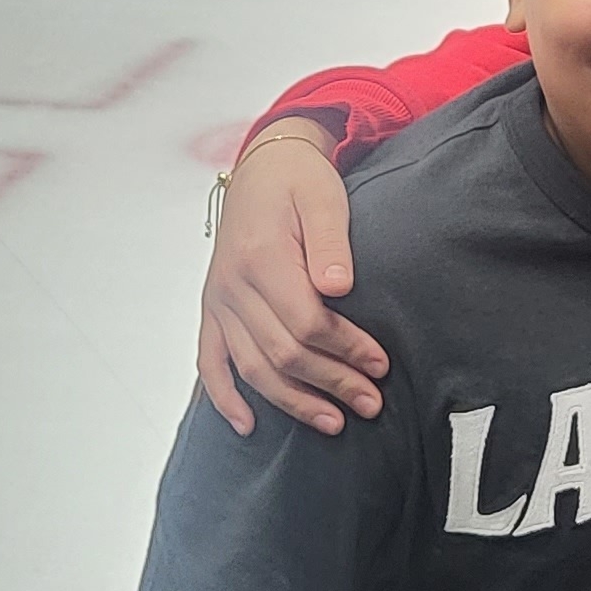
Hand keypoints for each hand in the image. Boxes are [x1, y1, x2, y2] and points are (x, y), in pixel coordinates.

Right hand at [198, 125, 386, 436]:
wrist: (262, 166)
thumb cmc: (299, 181)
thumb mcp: (324, 197)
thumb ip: (331, 242)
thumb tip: (339, 288)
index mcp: (261, 258)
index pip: (306, 322)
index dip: (345, 349)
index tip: (380, 365)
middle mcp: (232, 285)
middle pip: (282, 353)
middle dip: (330, 383)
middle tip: (371, 403)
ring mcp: (218, 300)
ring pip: (251, 368)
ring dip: (292, 402)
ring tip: (333, 423)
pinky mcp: (212, 309)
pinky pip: (210, 361)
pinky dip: (225, 397)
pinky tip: (248, 425)